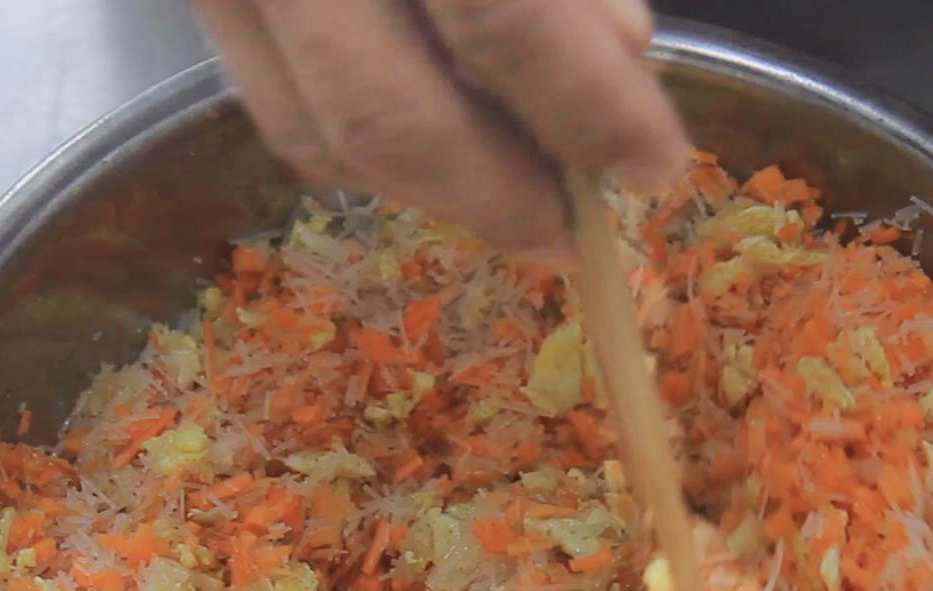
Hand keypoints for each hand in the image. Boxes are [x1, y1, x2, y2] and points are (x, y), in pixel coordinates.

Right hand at [192, 0, 689, 254]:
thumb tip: (620, 53)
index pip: (500, 19)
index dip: (589, 110)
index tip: (655, 165)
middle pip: (389, 118)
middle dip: (500, 195)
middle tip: (574, 228)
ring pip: (323, 135)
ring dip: (440, 184)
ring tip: (525, 180)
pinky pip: (277, 108)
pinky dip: (367, 145)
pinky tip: (444, 131)